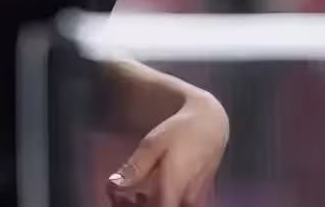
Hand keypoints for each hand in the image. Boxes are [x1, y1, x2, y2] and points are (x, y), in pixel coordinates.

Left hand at [107, 91, 227, 206]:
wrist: (211, 125)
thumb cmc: (181, 131)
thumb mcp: (154, 143)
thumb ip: (136, 167)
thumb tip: (113, 184)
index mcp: (173, 190)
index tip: (116, 197)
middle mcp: (185, 201)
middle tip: (117, 194)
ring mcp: (192, 201)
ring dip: (144, 205)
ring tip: (131, 191)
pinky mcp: (195, 197)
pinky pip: (173, 205)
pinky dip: (157, 201)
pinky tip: (146, 191)